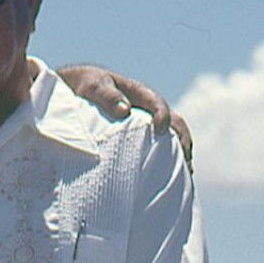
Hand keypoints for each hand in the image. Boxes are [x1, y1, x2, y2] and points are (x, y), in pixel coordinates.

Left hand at [56, 65, 192, 170]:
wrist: (77, 87)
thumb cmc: (86, 85)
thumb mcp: (93, 87)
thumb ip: (107, 96)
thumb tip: (125, 110)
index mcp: (139, 94)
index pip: (158, 104)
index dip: (162, 116)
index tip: (159, 130)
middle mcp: (148, 109)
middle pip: (175, 123)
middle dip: (183, 140)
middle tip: (186, 161)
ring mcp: (146, 122)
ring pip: (172, 136)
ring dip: (181, 152)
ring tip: (185, 173)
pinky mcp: (140, 135)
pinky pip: (158, 146)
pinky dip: (167, 158)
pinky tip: (168, 176)